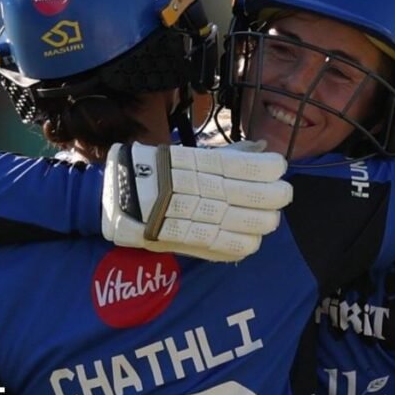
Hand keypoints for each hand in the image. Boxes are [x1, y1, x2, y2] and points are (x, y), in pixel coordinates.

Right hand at [102, 142, 292, 261]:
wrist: (117, 196)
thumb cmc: (158, 170)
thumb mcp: (194, 154)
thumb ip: (231, 154)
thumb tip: (263, 147)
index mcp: (206, 163)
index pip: (257, 167)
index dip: (274, 168)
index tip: (276, 168)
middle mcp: (205, 189)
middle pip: (265, 197)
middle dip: (278, 196)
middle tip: (277, 194)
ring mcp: (200, 217)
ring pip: (255, 224)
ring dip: (265, 220)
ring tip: (264, 216)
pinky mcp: (193, 240)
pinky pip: (232, 247)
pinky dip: (246, 243)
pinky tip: (250, 237)